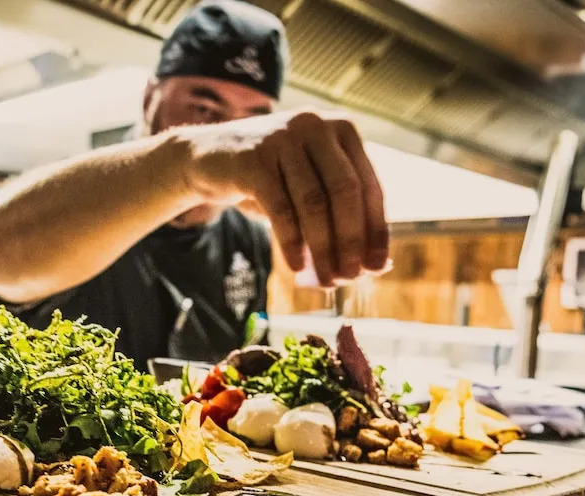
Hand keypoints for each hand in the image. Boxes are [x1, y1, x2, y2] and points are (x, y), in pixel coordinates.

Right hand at [176, 111, 387, 286]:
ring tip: (325, 279)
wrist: (207, 158)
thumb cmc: (267, 178)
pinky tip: (296, 266)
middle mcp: (316, 127)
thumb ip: (339, 215)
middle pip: (345, 192)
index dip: (376, 230)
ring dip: (323, 247)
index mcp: (341, 130)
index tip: (377, 267)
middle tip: (350, 277)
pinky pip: (280, 208)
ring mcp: (283, 138)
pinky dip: (291, 242)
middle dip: (351, 240)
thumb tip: (377, 265)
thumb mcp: (307, 187)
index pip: (370, 186)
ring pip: (314, 202)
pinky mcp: (253, 158)